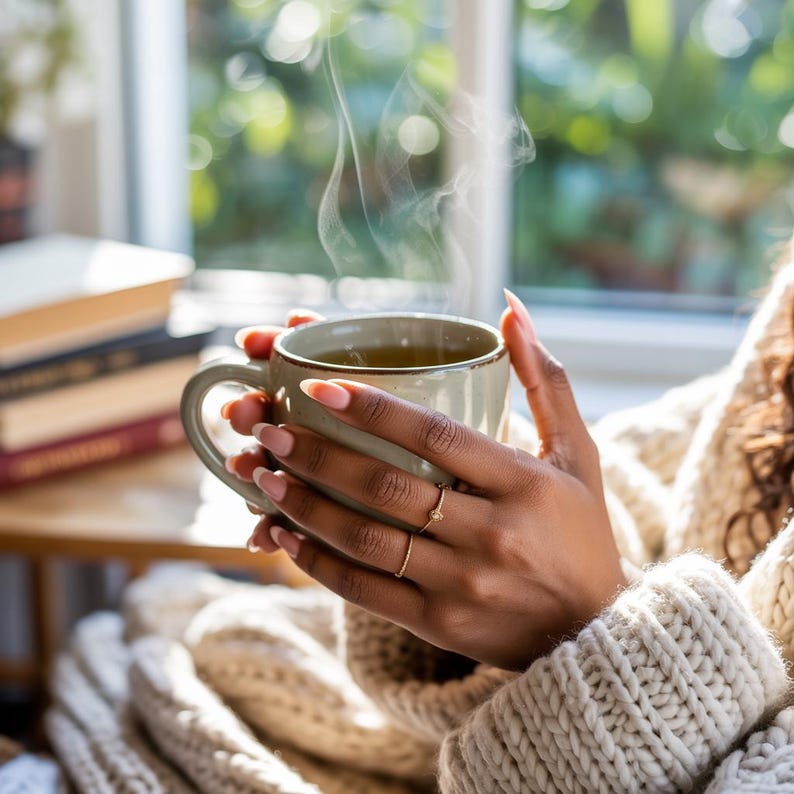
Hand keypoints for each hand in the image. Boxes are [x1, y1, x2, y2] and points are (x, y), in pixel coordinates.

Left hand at [227, 294, 625, 669]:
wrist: (595, 632)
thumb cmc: (580, 531)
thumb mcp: (576, 453)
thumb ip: (544, 380)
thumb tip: (508, 306)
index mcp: (522, 483)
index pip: (436, 437)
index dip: (374, 410)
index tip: (320, 388)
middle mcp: (492, 533)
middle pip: (388, 488)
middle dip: (319, 455)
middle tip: (273, 428)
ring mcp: (463, 584)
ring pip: (366, 539)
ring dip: (305, 505)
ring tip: (263, 473)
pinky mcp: (441, 624)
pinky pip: (365, 591)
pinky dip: (317, 562)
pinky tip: (282, 535)